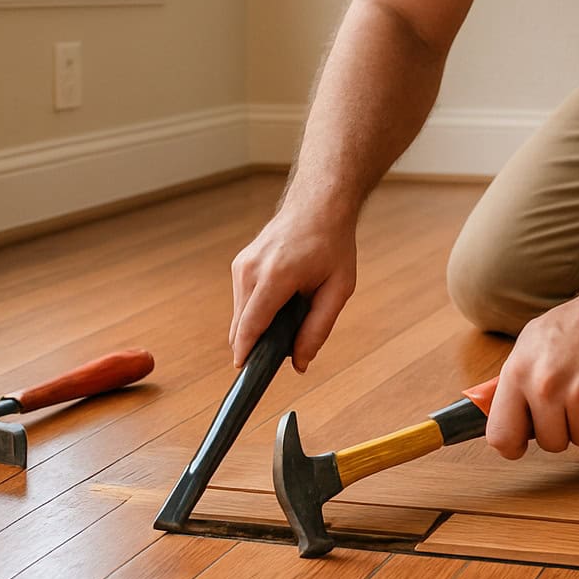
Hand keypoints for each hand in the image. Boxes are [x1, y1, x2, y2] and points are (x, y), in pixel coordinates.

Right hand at [229, 207, 355, 372]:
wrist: (319, 204)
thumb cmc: (332, 244)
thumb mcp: (339, 289)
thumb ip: (318, 329)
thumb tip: (300, 363)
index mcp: (275, 275)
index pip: (250, 325)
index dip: (246, 353)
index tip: (245, 373)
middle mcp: (251, 269)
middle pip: (241, 325)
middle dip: (256, 343)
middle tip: (284, 348)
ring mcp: (241, 264)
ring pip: (239, 314)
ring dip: (257, 325)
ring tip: (290, 316)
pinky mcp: (240, 263)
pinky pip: (242, 299)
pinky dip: (256, 309)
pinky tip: (281, 302)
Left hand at [484, 290, 578, 458]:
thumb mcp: (532, 341)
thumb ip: (514, 380)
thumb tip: (496, 412)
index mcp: (519, 371)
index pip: (501, 434)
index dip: (512, 445)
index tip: (520, 445)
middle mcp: (546, 386)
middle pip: (550, 443)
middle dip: (562, 426)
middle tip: (572, 397)